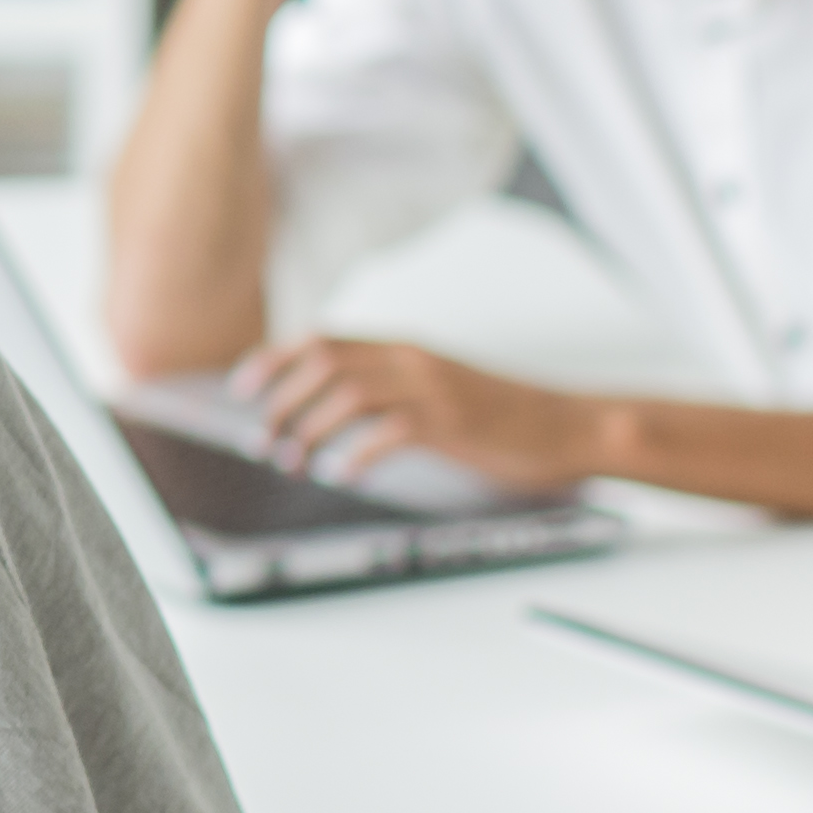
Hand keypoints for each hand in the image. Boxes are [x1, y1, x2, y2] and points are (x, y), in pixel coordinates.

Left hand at [238, 335, 594, 494]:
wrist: (568, 424)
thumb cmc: (504, 415)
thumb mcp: (441, 387)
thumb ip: (395, 386)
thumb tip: (339, 407)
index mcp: (406, 348)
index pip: (323, 339)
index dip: (274, 360)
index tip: (244, 389)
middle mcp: (413, 360)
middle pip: (324, 362)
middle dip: (281, 399)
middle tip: (262, 438)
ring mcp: (433, 389)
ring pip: (347, 393)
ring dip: (309, 427)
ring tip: (292, 460)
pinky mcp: (452, 424)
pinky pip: (390, 431)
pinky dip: (357, 452)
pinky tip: (344, 473)